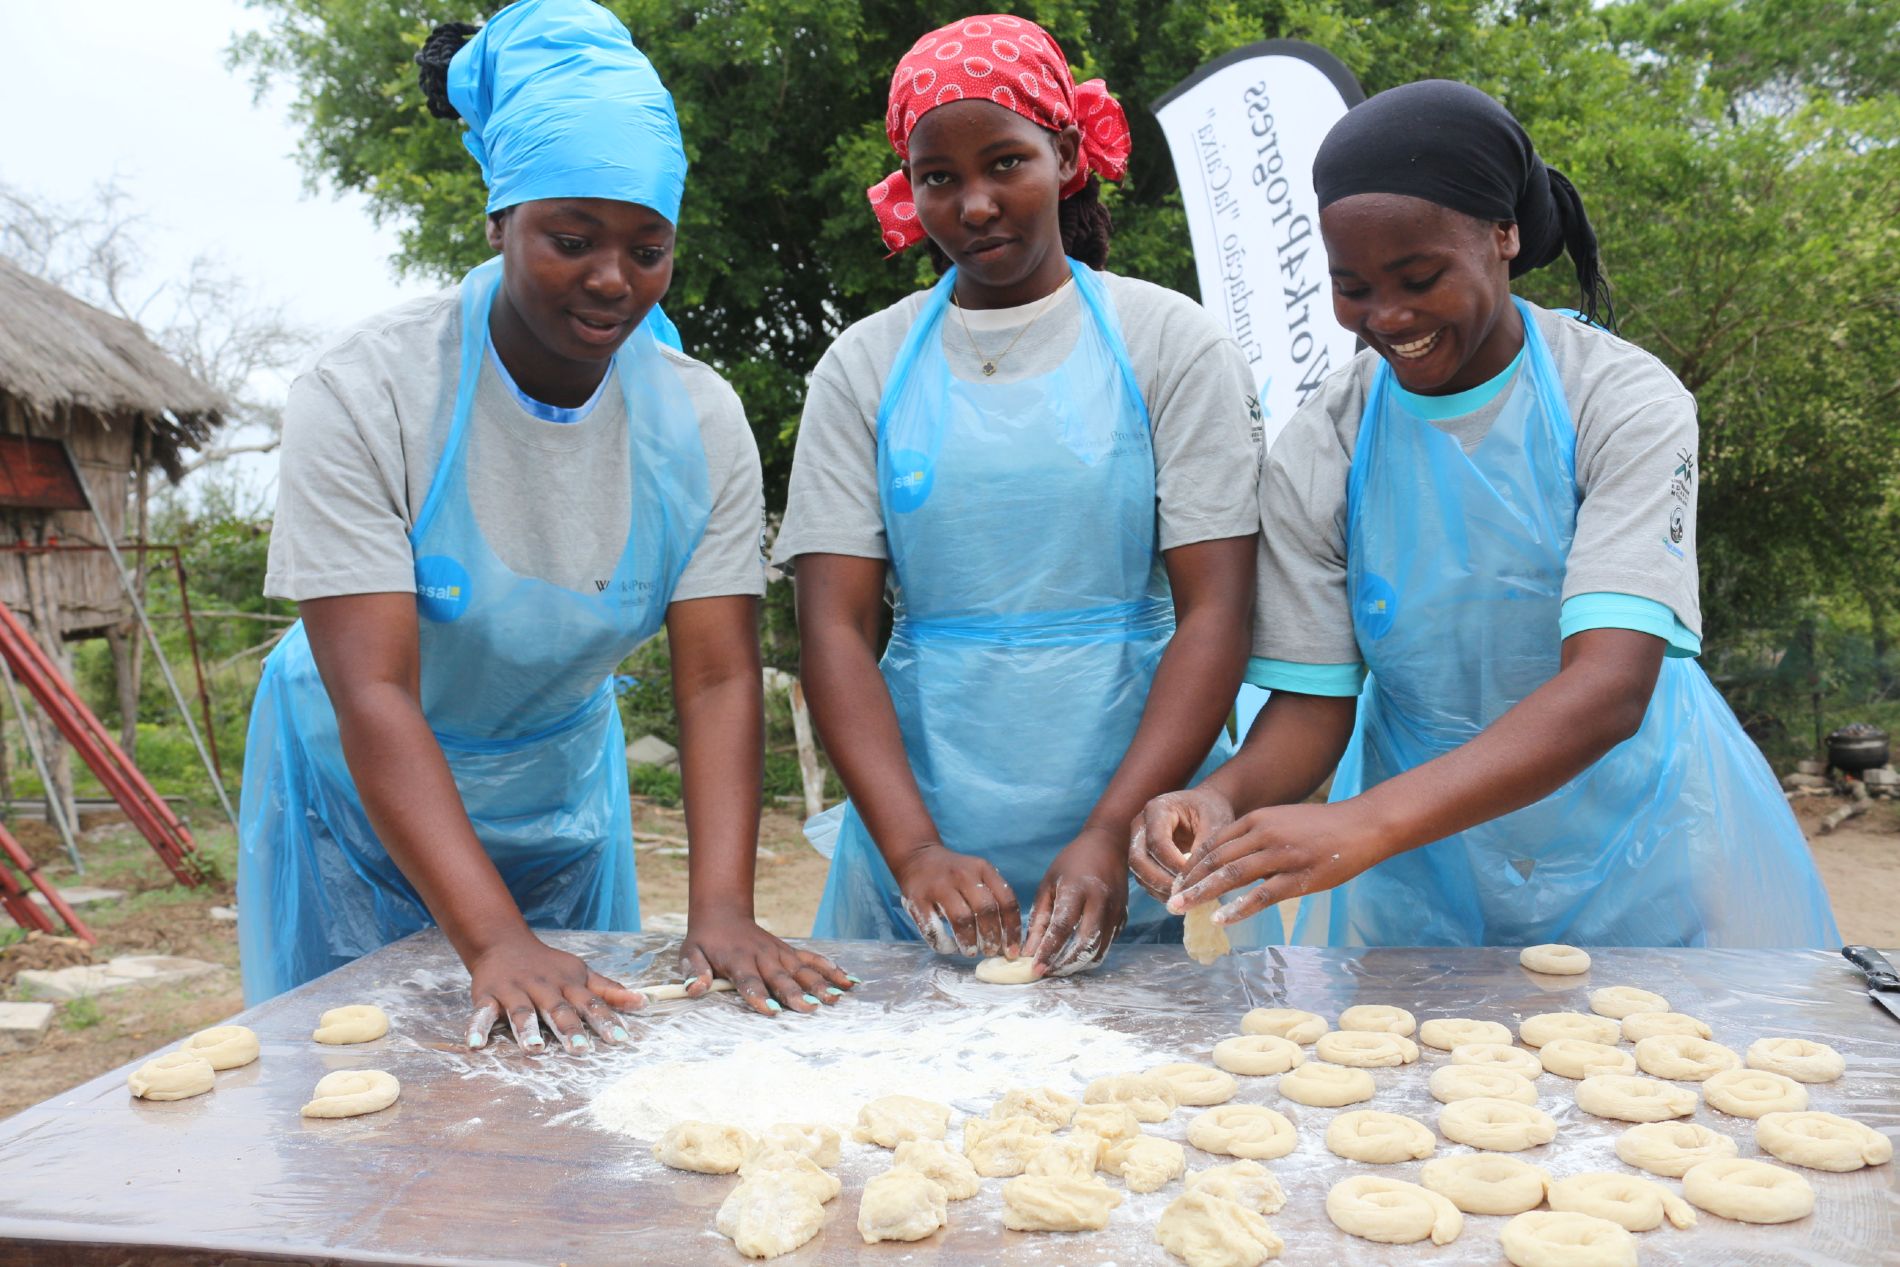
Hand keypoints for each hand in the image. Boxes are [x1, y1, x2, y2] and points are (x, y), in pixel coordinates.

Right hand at [464, 930, 642, 1053]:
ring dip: (528, 1030)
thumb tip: (644, 1001)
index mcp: (568, 984)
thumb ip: (608, 990)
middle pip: (558, 1009)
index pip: (591, 1003)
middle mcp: (543, 987)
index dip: (606, 1020)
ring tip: (535, 1049)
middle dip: (569, 1028)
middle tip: (581, 1049)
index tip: (622, 1040)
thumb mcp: (581, 973)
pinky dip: (477, 1029)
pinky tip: (476, 1046)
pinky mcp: (487, 995)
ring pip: (522, 1011)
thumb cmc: (549, 966)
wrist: (504, 942)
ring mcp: (514, 990)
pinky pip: (482, 1013)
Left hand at [679, 913, 854, 1015]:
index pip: (748, 980)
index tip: (771, 1011)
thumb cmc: (705, 941)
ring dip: (820, 983)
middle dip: (796, 994)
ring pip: (802, 969)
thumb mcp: (690, 953)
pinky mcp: (790, 951)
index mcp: (737, 959)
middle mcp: (762, 955)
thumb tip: (695, 989)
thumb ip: (694, 971)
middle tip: (810, 1009)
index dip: (759, 996)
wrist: (722, 914)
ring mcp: (779, 952)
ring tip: (837, 998)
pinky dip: (831, 968)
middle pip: (781, 977)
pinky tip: (848, 980)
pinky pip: (813, 959)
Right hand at [890, 842, 1020, 957]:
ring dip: (969, 942)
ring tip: (970, 951)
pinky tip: (949, 947)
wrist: (917, 858)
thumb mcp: (977, 874)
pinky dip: (944, 944)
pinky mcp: (918, 900)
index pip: (1006, 900)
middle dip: (991, 937)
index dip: (1012, 929)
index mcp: (982, 869)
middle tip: (989, 951)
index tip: (1012, 950)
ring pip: (962, 919)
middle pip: (985, 910)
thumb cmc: (954, 875)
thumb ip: (993, 898)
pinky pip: (934, 929)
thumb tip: (1008, 940)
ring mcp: (938, 886)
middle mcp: (962, 875)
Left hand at [1021, 826, 1127, 976]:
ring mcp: (1115, 911)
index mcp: (1076, 889)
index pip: (1062, 928)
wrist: (1108, 845)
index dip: (1048, 951)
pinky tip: (1074, 955)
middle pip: (1084, 945)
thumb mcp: (1048, 884)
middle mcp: (1100, 901)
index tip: (1035, 968)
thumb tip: (1029, 951)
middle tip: (1047, 972)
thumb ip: (1039, 918)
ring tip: (1058, 968)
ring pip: (1099, 950)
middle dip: (1065, 965)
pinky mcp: (1123, 917)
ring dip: (1078, 965)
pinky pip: (1107, 945)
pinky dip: (1090, 955)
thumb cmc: (1071, 863)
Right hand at [1129, 785, 1236, 899]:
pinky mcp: (1143, 857)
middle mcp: (1141, 824)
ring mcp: (1138, 841)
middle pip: (1138, 860)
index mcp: (1157, 809)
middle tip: (1184, 895)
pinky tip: (1180, 896)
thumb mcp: (1215, 824)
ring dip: (1159, 889)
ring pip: (1139, 872)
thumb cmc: (1212, 811)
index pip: (1157, 842)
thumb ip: (1204, 849)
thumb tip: (1196, 880)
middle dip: (1160, 881)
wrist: (1205, 806)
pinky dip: (1160, 890)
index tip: (1194, 879)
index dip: (1173, 864)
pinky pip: (1145, 878)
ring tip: (1184, 898)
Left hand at [1165, 801, 1392, 925]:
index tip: (1178, 881)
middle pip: (1216, 858)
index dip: (1192, 863)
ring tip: (1182, 908)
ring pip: (1232, 875)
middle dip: (1189, 880)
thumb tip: (1232, 861)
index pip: (1214, 842)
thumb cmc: (1323, 826)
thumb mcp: (1283, 821)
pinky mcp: (1299, 877)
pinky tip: (1220, 919)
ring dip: (1203, 893)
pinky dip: (1238, 908)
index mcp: (1258, 819)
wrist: (1362, 825)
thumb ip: (1257, 837)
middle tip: (1170, 900)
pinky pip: (1262, 895)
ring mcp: (1282, 855)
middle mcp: (1264, 833)